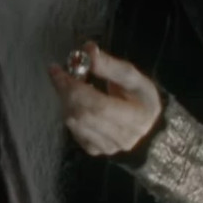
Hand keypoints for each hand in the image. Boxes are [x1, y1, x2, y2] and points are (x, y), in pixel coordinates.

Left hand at [49, 42, 162, 156]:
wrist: (143, 121)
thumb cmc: (139, 96)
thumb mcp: (132, 76)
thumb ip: (110, 65)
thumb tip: (88, 51)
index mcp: (138, 117)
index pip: (99, 105)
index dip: (75, 87)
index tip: (58, 70)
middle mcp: (124, 138)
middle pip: (83, 115)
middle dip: (66, 92)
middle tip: (59, 74)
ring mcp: (108, 147)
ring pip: (74, 124)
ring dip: (66, 101)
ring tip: (70, 87)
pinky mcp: (96, 150)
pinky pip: (73, 132)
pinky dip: (70, 114)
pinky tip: (76, 104)